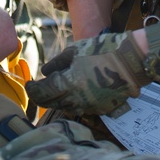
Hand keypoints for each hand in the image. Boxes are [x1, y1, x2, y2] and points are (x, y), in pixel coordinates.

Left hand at [26, 31, 149, 115]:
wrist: (130, 60)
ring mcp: (90, 106)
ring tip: (57, 89)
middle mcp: (76, 99)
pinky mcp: (101, 109)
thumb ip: (57, 63)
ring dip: (58, 100)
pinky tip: (76, 92)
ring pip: (66, 108)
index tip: (30, 84)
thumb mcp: (75, 51)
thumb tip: (45, 72)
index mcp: (67, 83)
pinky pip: (82, 109)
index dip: (33, 89)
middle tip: (40, 88)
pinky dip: (75, 102)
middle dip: (43, 97)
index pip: (42, 93)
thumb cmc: (101, 50)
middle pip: (52, 104)